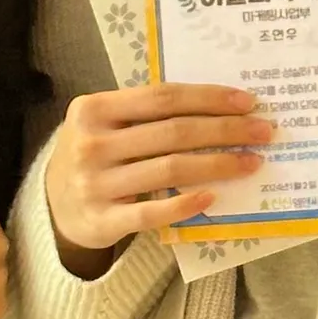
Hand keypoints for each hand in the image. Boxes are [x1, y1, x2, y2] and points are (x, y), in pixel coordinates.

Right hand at [45, 84, 271, 275]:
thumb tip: (220, 106)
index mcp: (93, 109)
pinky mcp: (102, 221)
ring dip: (218, 165)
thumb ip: (146, 114)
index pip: (162, 97)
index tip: (247, 102)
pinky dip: (185, 204)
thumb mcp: (105, 124)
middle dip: (225, 130)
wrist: (54, 206)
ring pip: (170, 169)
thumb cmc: (95, 155)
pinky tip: (213, 197)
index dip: (208, 97)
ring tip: (251, 162)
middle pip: (172, 132)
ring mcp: (95, 184)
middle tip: (263, 132)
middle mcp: (91, 144)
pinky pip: (152, 213)